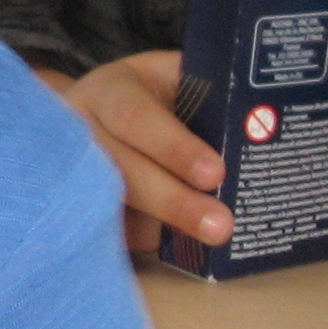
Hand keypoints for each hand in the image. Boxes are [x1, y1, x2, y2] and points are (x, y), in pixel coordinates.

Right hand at [40, 54, 229, 250]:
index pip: (135, 116)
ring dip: (158, 227)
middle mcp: (79, 132)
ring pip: (108, 203)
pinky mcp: (75, 204)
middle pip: (119, 169)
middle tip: (220, 226)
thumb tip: (257, 132)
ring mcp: (70, 170)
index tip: (215, 174)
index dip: (173, 147)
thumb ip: (206, 97)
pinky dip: (141, 241)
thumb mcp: (173, 79)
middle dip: (172, 200)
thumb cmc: (153, 97)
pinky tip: (179, 250)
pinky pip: (106, 228)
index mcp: (109, 92)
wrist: (97, 115)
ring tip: (207, 243)